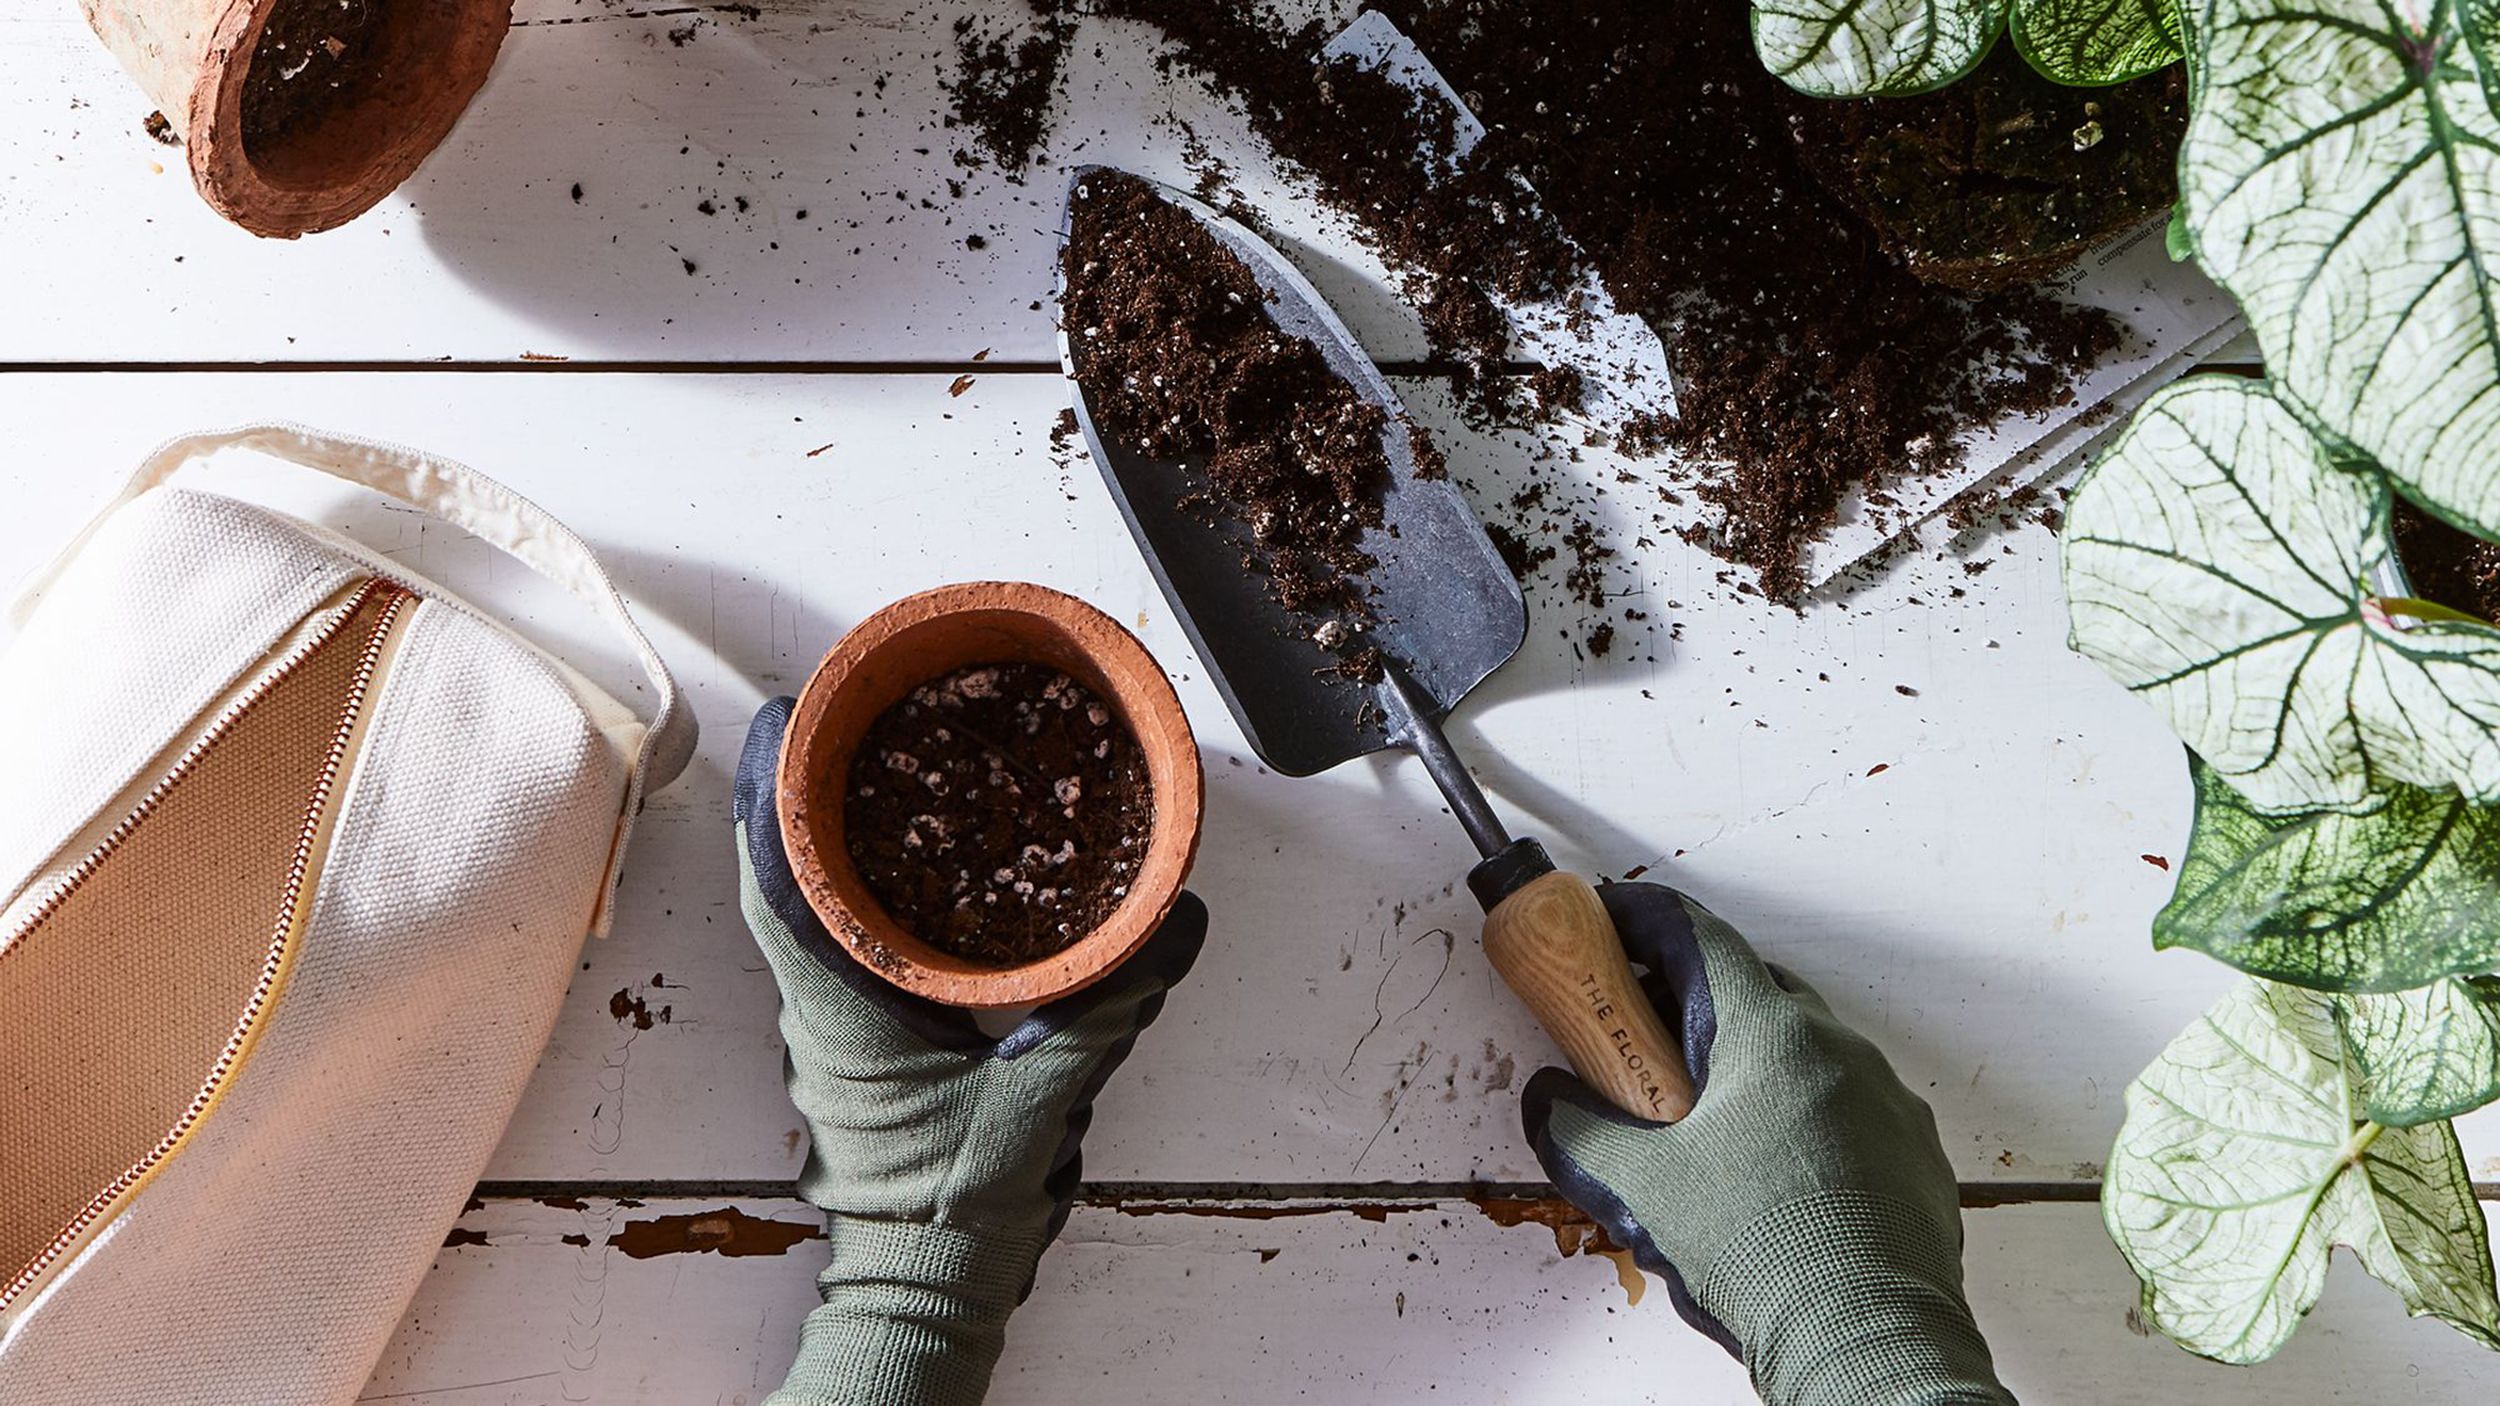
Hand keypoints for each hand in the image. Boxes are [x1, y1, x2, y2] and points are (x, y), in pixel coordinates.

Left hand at [734, 698, 1205, 1405]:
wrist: (923, 1290)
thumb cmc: (954, 1212)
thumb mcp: (1042, 1100)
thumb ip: (1108, 1011)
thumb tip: (1174, 924)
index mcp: (840, 1011)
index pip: (780, 882)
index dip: (771, 793)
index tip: (784, 720)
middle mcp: (818, 1014)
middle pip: (785, 878)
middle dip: (802, 791)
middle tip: (840, 716)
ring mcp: (832, 1034)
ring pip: (808, 910)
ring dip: (823, 838)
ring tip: (868, 766)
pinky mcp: (858, 1052)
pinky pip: (841, 947)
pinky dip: (856, 889)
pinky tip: (907, 865)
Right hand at [1521, 883, 2012, 1405]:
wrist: (1866, 1343)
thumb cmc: (1764, 1257)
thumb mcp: (1640, 1190)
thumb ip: (1577, 1131)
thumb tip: (1549, 1102)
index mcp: (1771, 1037)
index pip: (1698, 939)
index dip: (1641, 921)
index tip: (1606, 922)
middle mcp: (1840, 1052)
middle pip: (1754, 991)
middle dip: (1692, 1004)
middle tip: (1644, 1044)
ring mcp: (1887, 1103)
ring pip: (1806, 1054)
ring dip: (1751, 1068)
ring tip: (1707, 1130)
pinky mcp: (1914, 1156)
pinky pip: (1849, 1110)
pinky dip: (1802, 1120)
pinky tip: (1770, 1177)